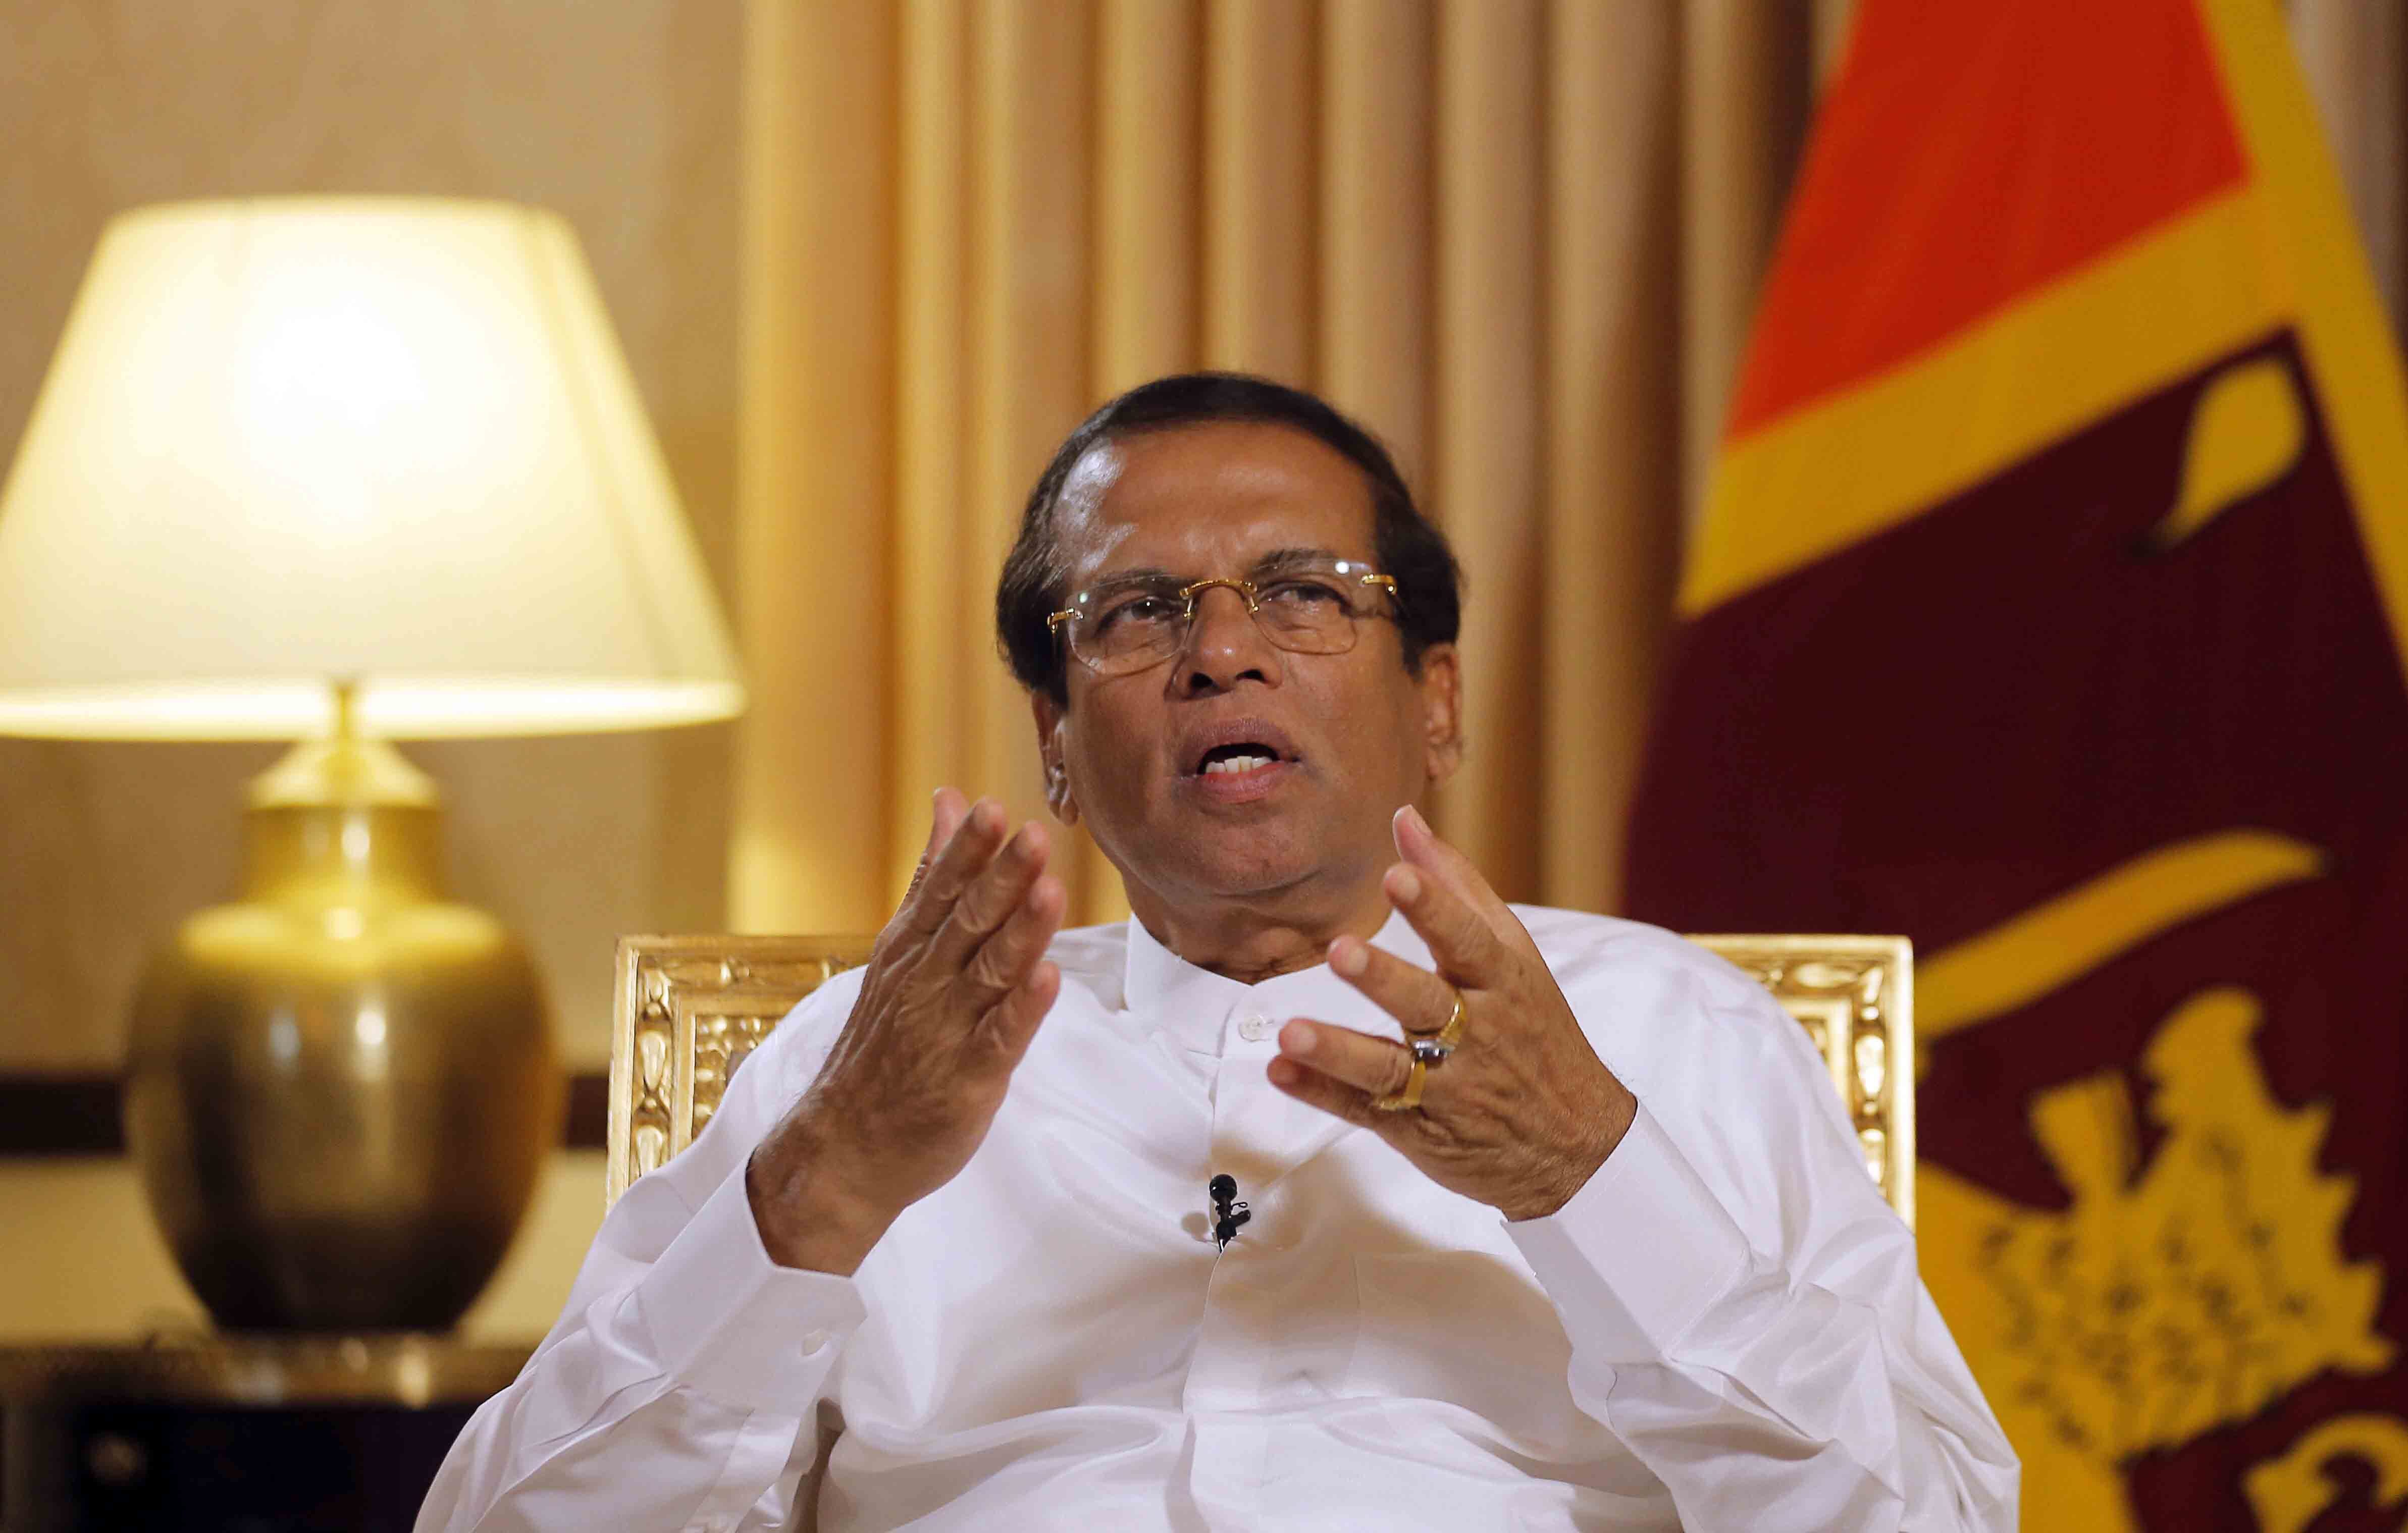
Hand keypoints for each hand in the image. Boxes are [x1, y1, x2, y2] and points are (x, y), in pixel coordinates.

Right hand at [747, 789, 1064, 1271]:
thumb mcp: (901, 947)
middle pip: (967, 922)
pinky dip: (1024, 1010)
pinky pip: (1000, 1039)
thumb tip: (951, 799)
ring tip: (1049, 890)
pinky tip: (1049, 978)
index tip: (993, 806)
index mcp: (911, 948)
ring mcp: (946, 1030)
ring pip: (989, 973)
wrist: (846, 1146)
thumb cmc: (884, 1041)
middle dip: (1000, 878)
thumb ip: (932, 875)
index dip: (968, 849)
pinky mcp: (969, 1079)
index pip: (941, 888)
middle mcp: (926, 982)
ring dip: (1020, 932)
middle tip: (1031, 834)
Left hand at [1268, 805, 1637, 1221]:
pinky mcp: (1419, 1128)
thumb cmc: (1536, 1032)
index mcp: (1501, 983)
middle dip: (1382, 978)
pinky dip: (1322, 1094)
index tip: (1398, 874)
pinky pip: (1365, 1111)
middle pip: (1424, 1003)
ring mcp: (1445, 1086)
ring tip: (1291, 1034)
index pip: (1467, 940)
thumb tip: (1405, 819)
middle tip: (1341, 951)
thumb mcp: (1514, 957)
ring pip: (1387, 1067)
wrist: (1574, 1144)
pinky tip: (1283, 1073)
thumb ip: (1457, 887)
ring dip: (1337, 1051)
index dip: (1433, 907)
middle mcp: (1475, 1033)